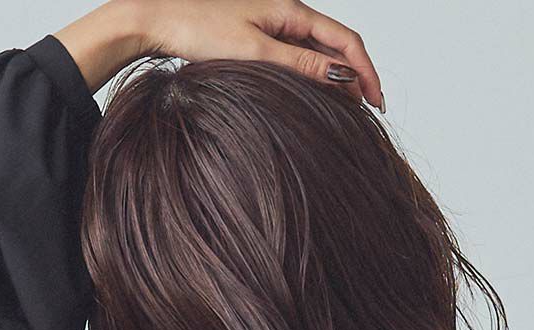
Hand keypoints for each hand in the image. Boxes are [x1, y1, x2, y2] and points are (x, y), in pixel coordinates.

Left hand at [55, 0, 383, 109]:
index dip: (366, 72)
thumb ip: (299, 65)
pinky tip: (314, 100)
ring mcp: (273, 27)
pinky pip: (298, 59)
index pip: (346, 41)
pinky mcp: (259, 39)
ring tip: (347, 113)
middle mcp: (287, 14)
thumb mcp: (254, 51)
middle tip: (368, 114)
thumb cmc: (198, 28)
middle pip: (337, 47)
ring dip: (336, 81)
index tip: (377, 103)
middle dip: (357, 78)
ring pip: (318, 54)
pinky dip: (313, 79)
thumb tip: (341, 80)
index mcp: (292, 10)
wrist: (157, 20)